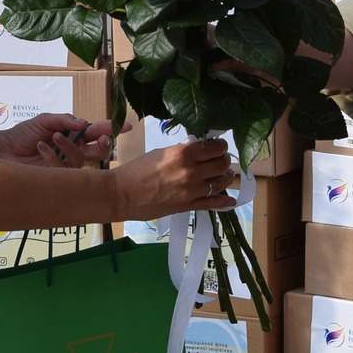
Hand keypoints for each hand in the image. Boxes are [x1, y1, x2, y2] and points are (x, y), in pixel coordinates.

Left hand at [0, 113, 119, 168]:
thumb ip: (64, 120)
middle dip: (105, 145)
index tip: (127, 125)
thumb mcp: (43, 120)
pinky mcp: (57, 177)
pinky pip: (64, 169)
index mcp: (75, 134)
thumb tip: (84, 123)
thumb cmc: (24, 133)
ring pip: (82, 160)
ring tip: (54, 137)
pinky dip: (53, 156)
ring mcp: (67, 165)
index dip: (113, 129)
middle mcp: (75, 150)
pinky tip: (41, 147)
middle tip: (104, 140)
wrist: (4, 149)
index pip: (98, 131)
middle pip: (99, 151)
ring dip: (70, 147)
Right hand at [111, 139, 237, 220]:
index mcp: (183, 154)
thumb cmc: (136, 170)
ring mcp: (192, 191)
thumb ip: (182, 151)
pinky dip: (224, 202)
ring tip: (223, 175)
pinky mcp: (188, 206)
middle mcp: (191, 171)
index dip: (220, 145)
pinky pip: (213, 204)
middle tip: (219, 159)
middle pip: (222, 164)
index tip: (217, 145)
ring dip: (225, 178)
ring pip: (221, 183)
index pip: (216, 147)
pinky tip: (230, 200)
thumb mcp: (161, 153)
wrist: (122, 194)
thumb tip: (198, 149)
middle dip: (224, 160)